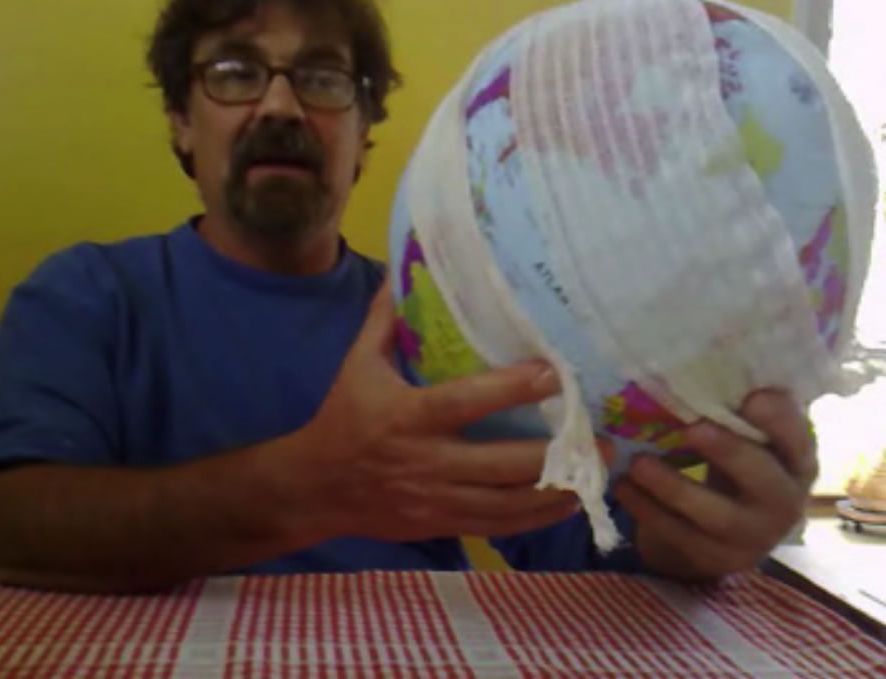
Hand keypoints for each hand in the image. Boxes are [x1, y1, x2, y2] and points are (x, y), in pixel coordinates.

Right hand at [290, 281, 579, 542]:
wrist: (315, 488)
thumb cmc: (343, 418)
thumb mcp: (357, 365)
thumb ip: (384, 322)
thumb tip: (403, 274)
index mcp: (408, 417)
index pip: (466, 402)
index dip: (512, 389)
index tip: (556, 373)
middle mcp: (427, 462)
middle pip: (501, 464)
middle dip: (555, 455)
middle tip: (599, 437)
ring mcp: (436, 499)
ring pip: (507, 503)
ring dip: (556, 490)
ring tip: (595, 472)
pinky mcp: (441, 524)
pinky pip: (496, 526)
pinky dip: (535, 517)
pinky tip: (566, 503)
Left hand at [614, 391, 817, 581]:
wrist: (719, 534)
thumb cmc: (732, 466)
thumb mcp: (742, 439)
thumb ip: (730, 411)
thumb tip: (690, 365)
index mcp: (795, 461)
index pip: (799, 438)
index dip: (780, 419)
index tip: (753, 397)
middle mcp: (783, 501)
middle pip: (764, 479)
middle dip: (729, 452)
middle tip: (693, 427)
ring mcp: (751, 537)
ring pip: (716, 515)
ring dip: (674, 487)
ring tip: (639, 463)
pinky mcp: (714, 557)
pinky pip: (679, 535)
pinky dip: (647, 510)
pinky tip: (622, 487)